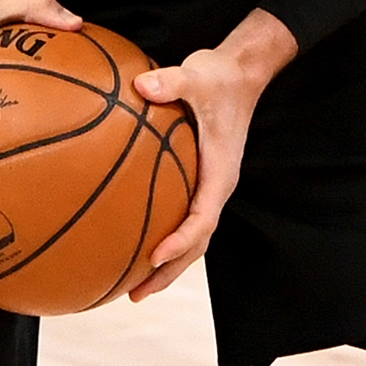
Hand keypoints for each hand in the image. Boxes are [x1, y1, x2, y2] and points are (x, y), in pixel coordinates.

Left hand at [125, 8, 296, 300]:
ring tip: (129, 285)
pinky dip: (158, 234)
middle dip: (168, 271)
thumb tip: (142, 85)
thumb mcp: (198, 74)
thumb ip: (172, 81)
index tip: (154, 257)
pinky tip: (126, 238)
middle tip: (135, 293)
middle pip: (196, 243)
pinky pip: (178, 216)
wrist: (240, 72)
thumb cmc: (219, 76)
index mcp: (220, 173)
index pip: (203, 218)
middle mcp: (215, 187)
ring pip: (189, 237)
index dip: (180, 241)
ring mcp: (206, 185)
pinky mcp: (195, 179)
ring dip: (163, 263)